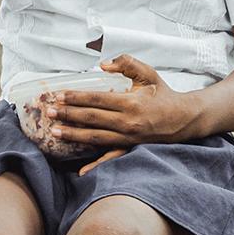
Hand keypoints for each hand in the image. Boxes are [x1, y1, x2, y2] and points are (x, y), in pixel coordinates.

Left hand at [45, 55, 202, 165]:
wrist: (184, 119)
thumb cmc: (163, 94)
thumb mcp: (148, 73)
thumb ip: (126, 63)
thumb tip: (103, 64)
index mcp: (131, 102)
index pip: (97, 99)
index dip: (76, 97)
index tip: (59, 95)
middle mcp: (128, 122)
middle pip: (92, 118)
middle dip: (68, 115)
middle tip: (49, 112)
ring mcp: (128, 137)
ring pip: (96, 137)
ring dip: (74, 135)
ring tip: (55, 131)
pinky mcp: (131, 148)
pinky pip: (111, 157)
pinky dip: (96, 165)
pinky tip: (81, 171)